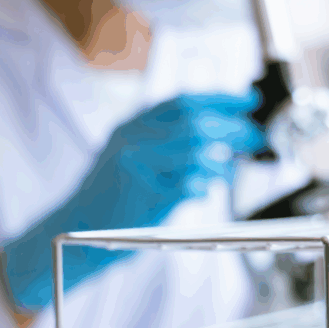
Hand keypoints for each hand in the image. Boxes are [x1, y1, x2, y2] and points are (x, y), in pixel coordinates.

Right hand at [1, 91, 265, 311]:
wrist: (74, 228)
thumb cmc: (111, 199)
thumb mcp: (131, 158)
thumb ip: (165, 144)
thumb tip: (220, 135)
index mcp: (131, 125)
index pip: (182, 101)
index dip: (220, 99)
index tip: (248, 102)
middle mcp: (131, 138)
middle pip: (193, 121)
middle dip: (231, 128)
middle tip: (254, 138)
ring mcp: (134, 164)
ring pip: (192, 149)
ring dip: (222, 158)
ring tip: (235, 167)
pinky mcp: (140, 193)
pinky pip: (185, 183)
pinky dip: (204, 185)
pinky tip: (210, 189)